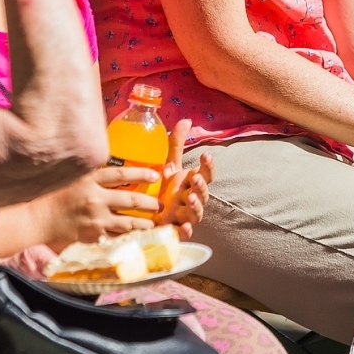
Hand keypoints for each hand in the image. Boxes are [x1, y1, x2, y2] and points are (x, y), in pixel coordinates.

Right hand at [43, 167, 158, 245]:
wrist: (40, 219)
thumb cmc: (57, 195)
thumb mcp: (76, 177)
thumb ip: (96, 175)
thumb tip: (118, 172)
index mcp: (91, 180)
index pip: (122, 174)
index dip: (141, 174)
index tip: (156, 175)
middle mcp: (96, 198)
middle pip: (131, 199)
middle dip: (150, 203)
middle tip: (160, 205)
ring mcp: (96, 219)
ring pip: (128, 222)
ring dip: (144, 223)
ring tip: (153, 224)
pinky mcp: (94, 236)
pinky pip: (117, 237)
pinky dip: (130, 238)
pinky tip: (139, 239)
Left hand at [154, 119, 212, 238]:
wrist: (144, 212)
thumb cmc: (162, 186)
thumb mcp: (168, 164)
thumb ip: (176, 144)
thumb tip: (186, 119)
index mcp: (191, 183)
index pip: (206, 174)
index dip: (208, 166)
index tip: (205, 155)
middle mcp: (190, 199)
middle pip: (203, 195)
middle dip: (201, 187)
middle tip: (195, 179)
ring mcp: (183, 216)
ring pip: (195, 213)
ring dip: (195, 206)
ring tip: (190, 199)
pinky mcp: (173, 230)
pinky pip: (183, 233)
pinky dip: (185, 232)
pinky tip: (184, 227)